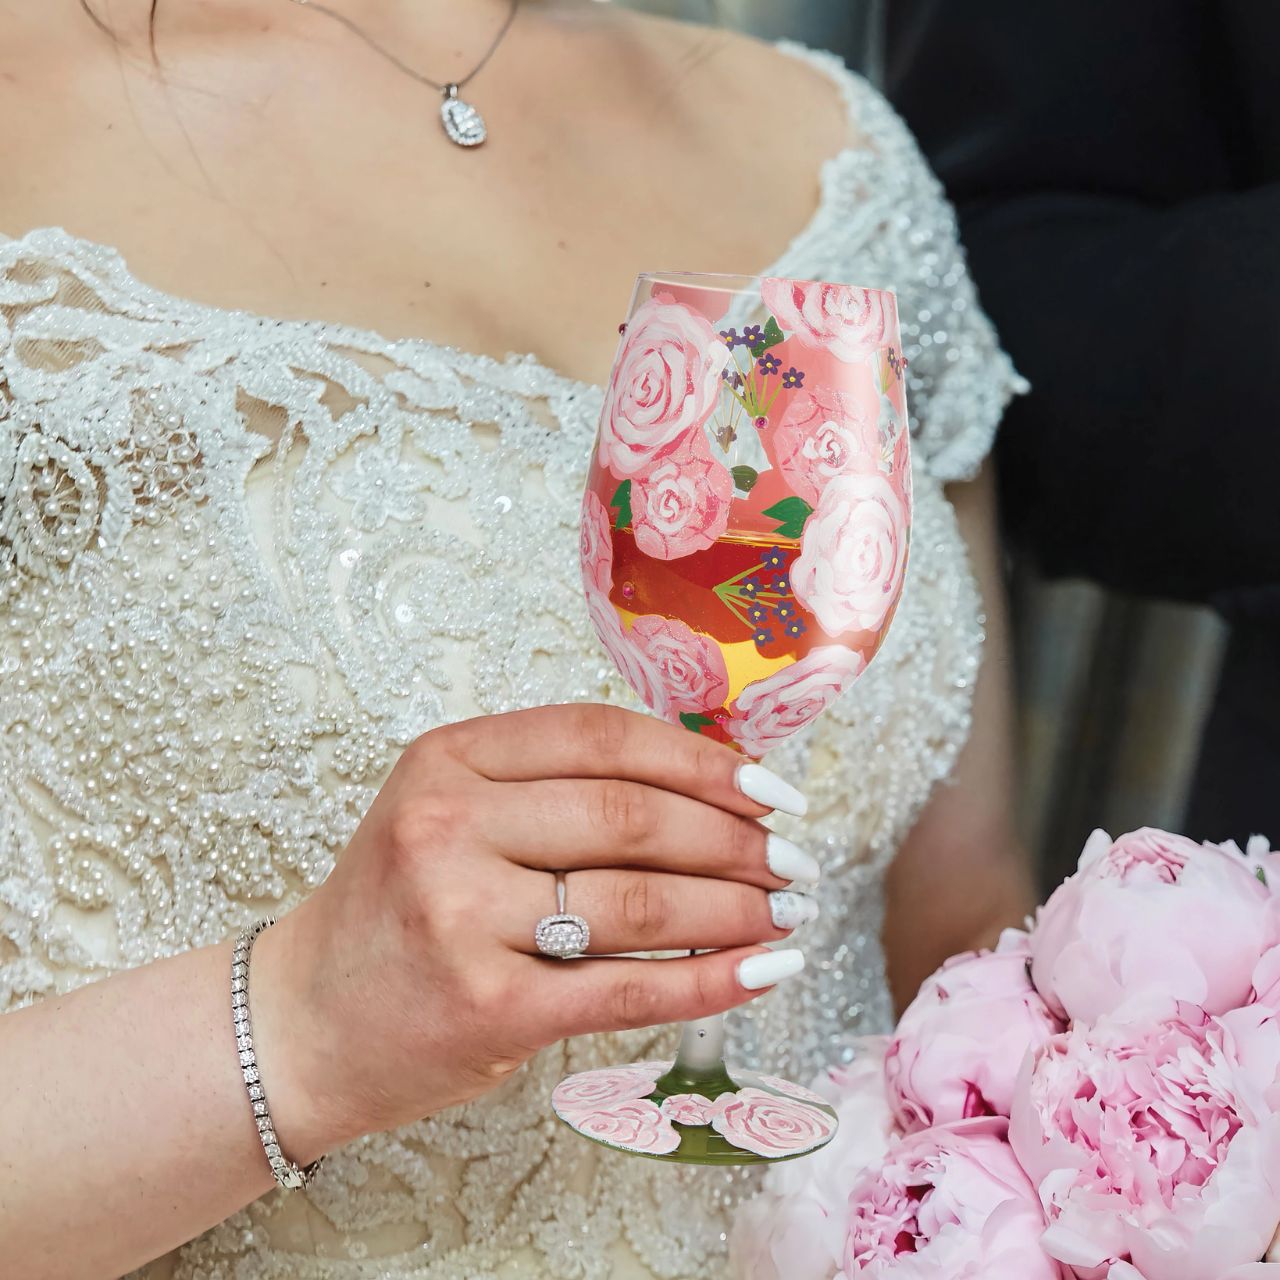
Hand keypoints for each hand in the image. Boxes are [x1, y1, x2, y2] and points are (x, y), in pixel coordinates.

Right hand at [251, 704, 819, 1158]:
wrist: (304, 1022)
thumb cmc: (398, 910)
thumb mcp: (451, 811)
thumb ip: (555, 787)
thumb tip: (712, 787)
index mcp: (448, 758)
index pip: (604, 737)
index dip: (704, 760)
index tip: (771, 791)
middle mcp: (448, 824)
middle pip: (634, 816)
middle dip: (737, 840)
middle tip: (796, 861)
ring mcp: (462, 916)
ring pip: (642, 900)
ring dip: (738, 908)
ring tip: (789, 913)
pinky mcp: (487, 1006)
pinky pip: (629, 986)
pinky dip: (710, 980)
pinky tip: (762, 971)